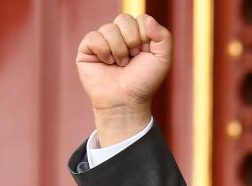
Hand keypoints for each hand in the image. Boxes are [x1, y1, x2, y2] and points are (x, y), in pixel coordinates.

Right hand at [76, 14, 171, 144]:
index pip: (141, 19)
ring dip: (119, 50)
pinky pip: (93, 37)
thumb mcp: (162, 60)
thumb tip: (148, 19)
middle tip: (132, 58)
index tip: (144, 53)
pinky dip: (103, 51)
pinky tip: (106, 63)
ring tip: (120, 64)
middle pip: (124, 18)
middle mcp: (119, 35)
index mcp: (137, 34)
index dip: (144, 36)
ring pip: (109, 28)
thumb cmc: (143, 82)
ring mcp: (103, 40)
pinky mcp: (87, 48)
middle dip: (131, 41)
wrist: (126, 101)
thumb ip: (163, 37)